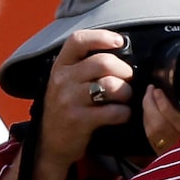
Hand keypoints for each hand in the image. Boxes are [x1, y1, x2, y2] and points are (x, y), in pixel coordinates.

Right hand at [40, 30, 137, 170]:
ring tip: (124, 98)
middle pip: (103, 63)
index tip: (119, 41)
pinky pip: (113, 111)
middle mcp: (63, 79)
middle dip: (124, 70)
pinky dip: (124, 112)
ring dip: (126, 92)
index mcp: (61, 65)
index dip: (101, 37)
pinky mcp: (80, 120)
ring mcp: (70, 100)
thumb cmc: (66, 108)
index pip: (78, 40)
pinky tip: (121, 114)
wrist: (51, 141)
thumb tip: (117, 53)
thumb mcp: (66, 81)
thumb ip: (84, 66)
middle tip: (128, 79)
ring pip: (110, 86)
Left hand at [142, 84, 179, 155]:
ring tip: (147, 98)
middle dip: (150, 104)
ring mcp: (170, 155)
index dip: (162, 103)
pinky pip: (151, 139)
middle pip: (158, 123)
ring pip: (151, 131)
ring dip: (146, 113)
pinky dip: (147, 125)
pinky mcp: (165, 160)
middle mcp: (179, 147)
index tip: (158, 91)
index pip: (172, 118)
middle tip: (149, 89)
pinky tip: (148, 117)